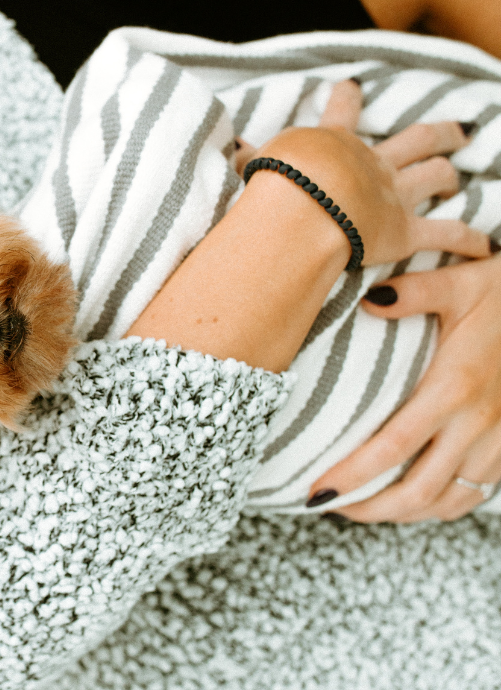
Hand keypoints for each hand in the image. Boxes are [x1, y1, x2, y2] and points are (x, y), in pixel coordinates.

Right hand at [236, 80, 490, 266]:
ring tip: (461, 176)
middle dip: (439, 132)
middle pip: (416, 139)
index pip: (341, 110)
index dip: (347, 97)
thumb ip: (250, 157)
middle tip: (459, 128)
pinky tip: (486, 247)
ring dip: (451, 174)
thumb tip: (233, 148)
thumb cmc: (276, 182)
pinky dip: (469, 240)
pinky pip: (447, 234)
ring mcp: (394, 194)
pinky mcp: (406, 231)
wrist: (301, 208)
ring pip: (436, 175)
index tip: (354, 86)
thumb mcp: (258, 162)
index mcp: (334, 143)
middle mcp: (372, 162)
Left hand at [308, 253, 500, 521]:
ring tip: (358, 506)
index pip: (393, 447)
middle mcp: (478, 424)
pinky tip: (409, 500)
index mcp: (455, 388)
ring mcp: (498, 442)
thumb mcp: (458, 283)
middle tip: (326, 504)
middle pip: (418, 490)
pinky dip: (437, 506)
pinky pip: (473, 494)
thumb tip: (368, 298)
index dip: (352, 475)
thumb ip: (412, 292)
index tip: (315, 489)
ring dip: (400, 512)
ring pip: (446, 501)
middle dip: (368, 506)